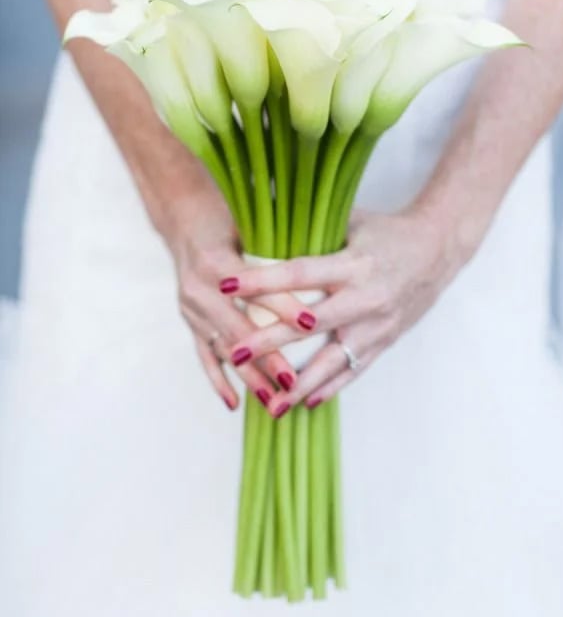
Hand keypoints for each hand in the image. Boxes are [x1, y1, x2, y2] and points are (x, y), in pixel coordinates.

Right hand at [163, 187, 318, 410]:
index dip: (283, 306)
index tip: (311, 323)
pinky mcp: (188, 319)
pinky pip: (204, 355)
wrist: (184, 213)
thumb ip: (278, 247)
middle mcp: (200, 287)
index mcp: (218, 260)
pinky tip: (234, 404)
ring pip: (224, 348)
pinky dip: (219, 380)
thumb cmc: (227, 215)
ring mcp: (191, 307)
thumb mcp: (251, 224)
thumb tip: (325, 256)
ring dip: (249, 376)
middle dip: (267, 356)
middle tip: (293, 380)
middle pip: (238, 328)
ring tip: (273, 401)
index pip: (256, 289)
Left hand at [221, 207, 460, 414]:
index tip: (227, 285)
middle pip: (309, 324)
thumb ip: (310, 227)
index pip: (299, 274)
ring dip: (299, 382)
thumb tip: (264, 214)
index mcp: (352, 263)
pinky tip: (306, 401)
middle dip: (269, 341)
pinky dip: (330, 386)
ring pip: (332, 360)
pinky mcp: (386, 340)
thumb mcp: (351, 220)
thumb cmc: (388, 231)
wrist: (439, 250)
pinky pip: (354, 370)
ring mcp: (377, 325)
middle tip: (233, 353)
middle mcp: (365, 298)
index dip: (262, 281)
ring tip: (270, 401)